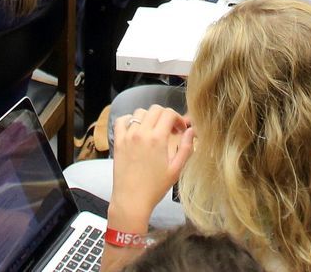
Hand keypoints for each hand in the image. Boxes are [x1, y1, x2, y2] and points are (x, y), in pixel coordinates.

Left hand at [110, 105, 194, 226]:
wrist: (131, 200)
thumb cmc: (155, 188)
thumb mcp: (176, 170)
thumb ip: (186, 148)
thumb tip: (192, 131)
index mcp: (157, 138)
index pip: (169, 113)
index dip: (178, 118)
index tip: (181, 130)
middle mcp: (141, 133)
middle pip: (155, 110)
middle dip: (165, 116)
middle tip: (170, 130)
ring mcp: (127, 136)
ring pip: (139, 113)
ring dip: (149, 117)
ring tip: (154, 130)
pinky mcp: (118, 141)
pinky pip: (122, 121)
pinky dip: (130, 120)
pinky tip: (136, 129)